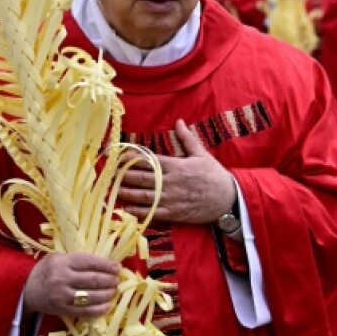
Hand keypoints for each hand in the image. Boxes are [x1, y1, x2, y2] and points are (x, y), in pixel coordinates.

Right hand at [23, 253, 120, 318]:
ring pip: (91, 296)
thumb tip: (105, 263)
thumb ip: (78, 259)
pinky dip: (98, 309)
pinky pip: (85, 311)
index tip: (117, 267)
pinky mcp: (62, 310)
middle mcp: (62, 278)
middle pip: (93, 279)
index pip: (90, 262)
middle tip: (117, 280)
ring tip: (113, 291)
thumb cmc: (46, 271)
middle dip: (109, 280)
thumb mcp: (58, 258)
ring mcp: (62, 296)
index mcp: (62, 262)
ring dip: (106, 294)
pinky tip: (107, 306)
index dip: (106, 265)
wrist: (26, 290)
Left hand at [118, 120, 235, 223]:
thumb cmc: (214, 175)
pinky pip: (152, 213)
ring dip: (127, 193)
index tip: (119, 156)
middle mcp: (171, 183)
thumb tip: (179, 121)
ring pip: (144, 196)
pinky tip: (126, 209)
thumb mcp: (201, 154)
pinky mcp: (174, 214)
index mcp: (177, 166)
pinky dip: (138, 212)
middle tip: (109, 173)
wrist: (227, 199)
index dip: (132, 158)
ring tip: (112, 189)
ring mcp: (171, 199)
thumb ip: (187, 138)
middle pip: (142, 178)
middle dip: (124, 175)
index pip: (150, 161)